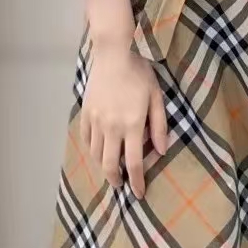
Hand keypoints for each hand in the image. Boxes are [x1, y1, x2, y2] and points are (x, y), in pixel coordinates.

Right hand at [80, 41, 168, 197]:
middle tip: (122, 185)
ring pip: (95, 154)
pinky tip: (98, 149)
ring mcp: (96, 120)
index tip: (139, 194)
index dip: (137, 182)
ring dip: (103, 166)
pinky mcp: (86, 112)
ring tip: (111, 168)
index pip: (133, 163)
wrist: (113, 53)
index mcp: (132, 125)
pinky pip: (85, 138)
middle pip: (109, 165)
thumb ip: (159, 125)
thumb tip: (162, 151)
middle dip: (116, 180)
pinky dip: (91, 149)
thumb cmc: (139, 73)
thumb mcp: (156, 97)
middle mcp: (111, 127)